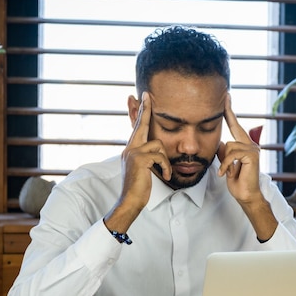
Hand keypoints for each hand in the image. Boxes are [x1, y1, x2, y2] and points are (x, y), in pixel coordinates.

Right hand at [104, 92, 170, 231]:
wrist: (130, 201)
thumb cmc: (139, 188)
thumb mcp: (143, 169)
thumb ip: (146, 156)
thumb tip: (155, 149)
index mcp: (130, 149)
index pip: (136, 128)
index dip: (139, 113)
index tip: (141, 98)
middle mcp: (130, 148)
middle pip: (141, 124)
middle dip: (145, 109)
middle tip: (147, 94)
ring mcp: (133, 152)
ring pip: (159, 144)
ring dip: (165, 161)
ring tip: (164, 173)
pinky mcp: (140, 159)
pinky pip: (161, 156)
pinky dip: (166, 167)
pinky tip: (165, 176)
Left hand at [217, 93, 262, 204]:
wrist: (246, 195)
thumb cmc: (237, 181)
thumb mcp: (226, 163)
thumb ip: (223, 151)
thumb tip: (220, 142)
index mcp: (244, 145)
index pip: (235, 125)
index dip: (230, 112)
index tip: (226, 98)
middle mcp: (250, 144)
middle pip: (234, 128)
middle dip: (228, 117)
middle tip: (225, 101)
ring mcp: (253, 149)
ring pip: (229, 146)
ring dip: (224, 161)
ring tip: (227, 171)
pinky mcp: (253, 155)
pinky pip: (232, 154)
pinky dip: (226, 165)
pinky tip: (226, 174)